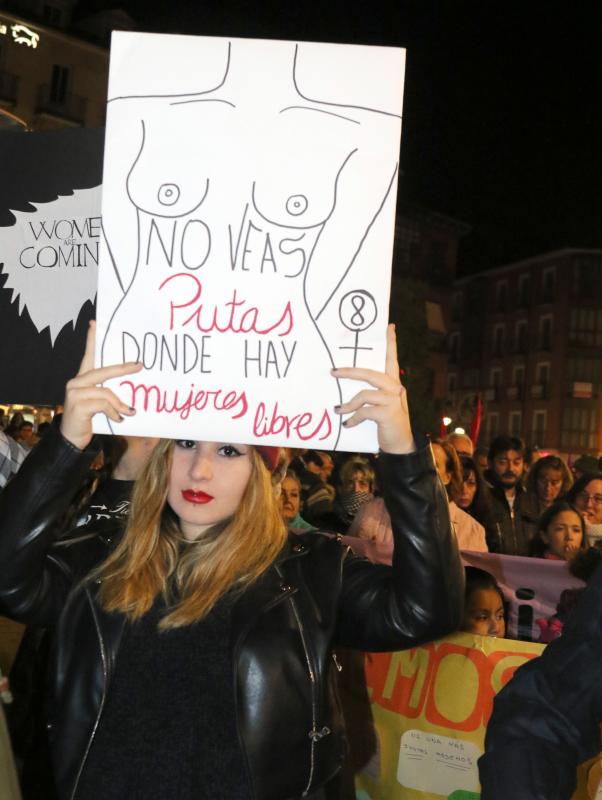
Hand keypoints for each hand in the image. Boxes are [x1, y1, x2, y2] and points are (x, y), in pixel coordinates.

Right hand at [60, 321, 142, 449]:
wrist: (72, 439)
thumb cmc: (89, 420)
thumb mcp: (100, 403)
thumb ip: (109, 393)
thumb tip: (130, 389)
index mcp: (82, 379)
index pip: (88, 356)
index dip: (91, 339)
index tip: (95, 323)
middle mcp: (76, 382)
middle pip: (102, 370)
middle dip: (123, 369)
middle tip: (139, 365)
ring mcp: (75, 392)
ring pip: (105, 391)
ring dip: (120, 404)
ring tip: (130, 412)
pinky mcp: (78, 405)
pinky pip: (103, 404)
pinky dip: (114, 412)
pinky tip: (118, 419)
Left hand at [332, 323, 414, 453]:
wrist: (400, 445)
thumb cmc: (387, 423)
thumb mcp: (381, 406)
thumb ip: (371, 395)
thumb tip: (349, 390)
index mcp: (393, 384)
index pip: (391, 359)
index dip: (391, 343)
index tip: (389, 326)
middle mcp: (395, 388)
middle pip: (370, 373)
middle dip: (349, 372)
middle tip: (333, 372)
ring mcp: (393, 400)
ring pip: (364, 394)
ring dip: (348, 404)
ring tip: (338, 411)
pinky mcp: (388, 413)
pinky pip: (364, 411)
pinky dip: (353, 418)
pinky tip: (348, 424)